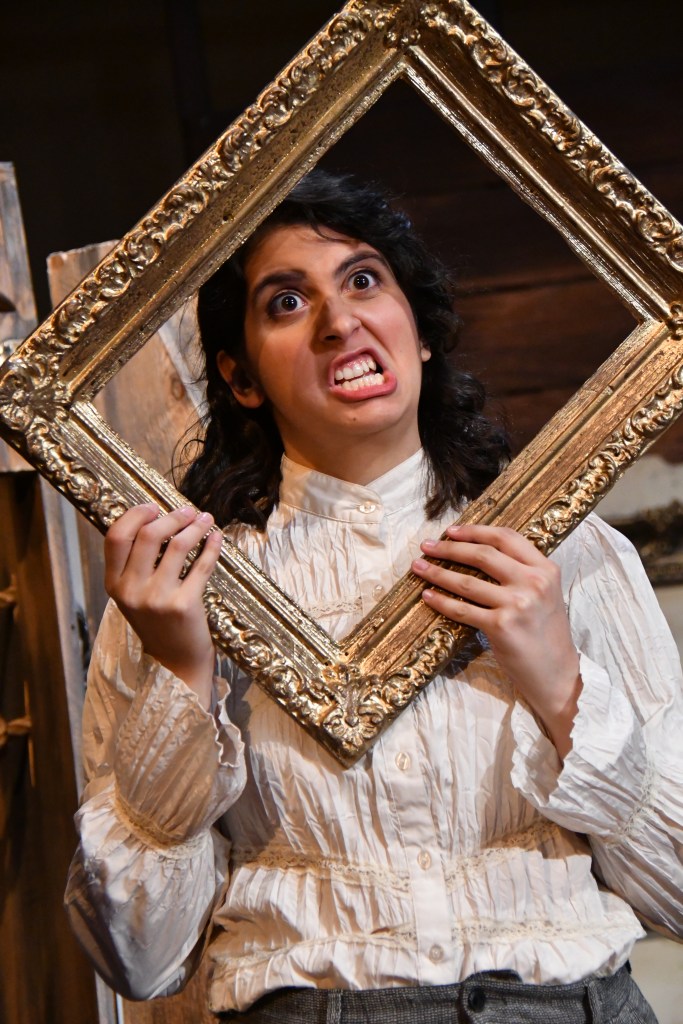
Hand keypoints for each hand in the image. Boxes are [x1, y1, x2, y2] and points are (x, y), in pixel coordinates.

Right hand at [104, 503, 223, 708]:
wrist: (176, 664)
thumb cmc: (159, 624)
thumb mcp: (135, 596)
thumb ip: (137, 564)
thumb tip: (157, 520)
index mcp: (114, 585)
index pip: (115, 536)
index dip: (135, 514)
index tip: (154, 506)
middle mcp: (131, 591)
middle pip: (147, 535)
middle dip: (171, 516)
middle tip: (188, 511)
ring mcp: (157, 598)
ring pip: (176, 545)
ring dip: (194, 526)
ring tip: (205, 519)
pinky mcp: (184, 604)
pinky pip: (201, 565)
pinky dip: (212, 546)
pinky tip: (216, 538)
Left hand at [412, 523, 580, 757]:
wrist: (558, 674)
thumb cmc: (547, 634)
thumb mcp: (546, 594)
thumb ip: (523, 572)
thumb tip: (480, 553)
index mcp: (545, 569)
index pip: (506, 537)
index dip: (475, 531)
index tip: (451, 531)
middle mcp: (533, 582)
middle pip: (483, 554)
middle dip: (449, 548)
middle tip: (428, 546)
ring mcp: (517, 604)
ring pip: (467, 581)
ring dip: (437, 572)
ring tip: (419, 567)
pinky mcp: (501, 626)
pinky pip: (462, 609)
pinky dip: (440, 601)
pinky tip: (428, 595)